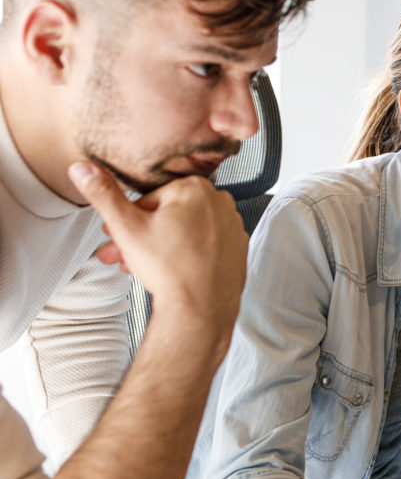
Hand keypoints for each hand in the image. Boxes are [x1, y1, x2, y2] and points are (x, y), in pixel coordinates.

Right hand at [68, 161, 247, 339]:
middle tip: (124, 254)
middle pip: (168, 215)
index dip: (129, 221)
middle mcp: (219, 201)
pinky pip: (206, 245)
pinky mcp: (238, 246)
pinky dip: (189, 254)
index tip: (119, 236)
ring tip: (144, 267)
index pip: (149, 199)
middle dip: (141, 236)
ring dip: (162, 246)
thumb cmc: (171, 270)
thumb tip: (84, 169)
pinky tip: (174, 269)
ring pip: (186, 230)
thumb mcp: (126, 227)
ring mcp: (232, 224)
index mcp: (194, 188)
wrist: (201, 308)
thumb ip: (104, 195)